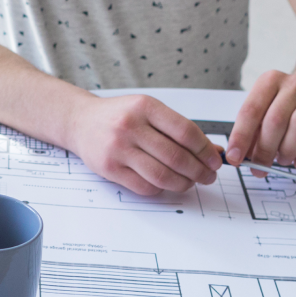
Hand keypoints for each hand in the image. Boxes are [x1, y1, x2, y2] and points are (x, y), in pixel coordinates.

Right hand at [67, 94, 224, 195]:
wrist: (81, 121)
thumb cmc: (119, 116)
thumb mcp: (148, 111)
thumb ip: (178, 129)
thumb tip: (213, 151)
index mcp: (144, 107)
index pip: (185, 131)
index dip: (205, 150)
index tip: (214, 160)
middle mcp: (130, 126)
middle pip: (176, 156)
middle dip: (199, 171)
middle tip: (208, 177)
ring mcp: (118, 148)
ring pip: (162, 175)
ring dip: (183, 184)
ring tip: (190, 182)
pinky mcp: (109, 168)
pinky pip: (144, 187)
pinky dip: (161, 189)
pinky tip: (166, 184)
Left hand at [225, 70, 295, 171]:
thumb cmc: (286, 106)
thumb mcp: (265, 112)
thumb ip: (252, 132)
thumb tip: (239, 157)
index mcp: (270, 81)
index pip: (251, 110)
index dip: (241, 136)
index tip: (235, 158)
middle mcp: (294, 84)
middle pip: (276, 119)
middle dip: (264, 149)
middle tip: (259, 168)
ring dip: (287, 150)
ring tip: (282, 161)